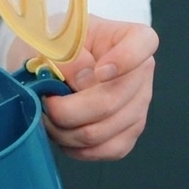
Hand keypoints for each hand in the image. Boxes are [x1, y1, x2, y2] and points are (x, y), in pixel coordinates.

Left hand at [7, 15, 157, 160]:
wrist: (49, 67)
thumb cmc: (54, 47)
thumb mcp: (52, 42)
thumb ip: (67, 57)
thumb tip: (84, 82)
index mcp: (130, 38)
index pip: (143, 43)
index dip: (124, 60)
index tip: (99, 71)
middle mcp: (141, 73)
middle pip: (111, 101)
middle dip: (67, 110)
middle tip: (46, 103)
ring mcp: (138, 106)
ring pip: (103, 131)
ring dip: (66, 131)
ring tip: (48, 118)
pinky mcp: (127, 135)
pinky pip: (107, 150)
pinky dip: (77, 148)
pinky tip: (63, 135)